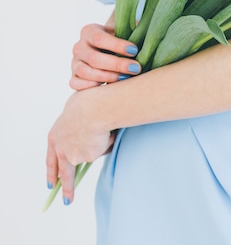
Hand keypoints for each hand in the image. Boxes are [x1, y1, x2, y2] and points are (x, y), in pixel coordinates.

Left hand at [46, 89, 114, 204]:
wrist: (94, 109)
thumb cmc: (86, 104)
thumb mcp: (76, 116)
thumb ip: (78, 131)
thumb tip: (91, 144)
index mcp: (54, 136)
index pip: (51, 159)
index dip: (52, 172)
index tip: (51, 184)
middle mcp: (61, 149)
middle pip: (64, 172)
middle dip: (66, 187)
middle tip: (66, 199)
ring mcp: (74, 155)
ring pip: (90, 155)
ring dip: (98, 146)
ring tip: (103, 130)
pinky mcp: (89, 157)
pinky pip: (103, 149)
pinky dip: (107, 142)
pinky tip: (107, 131)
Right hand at [71, 23, 140, 89]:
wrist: (106, 49)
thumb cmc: (119, 39)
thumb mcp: (122, 29)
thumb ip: (130, 26)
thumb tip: (140, 24)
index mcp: (89, 31)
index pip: (99, 38)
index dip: (117, 45)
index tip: (135, 50)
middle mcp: (79, 47)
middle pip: (94, 58)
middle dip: (117, 64)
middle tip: (136, 68)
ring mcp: (74, 62)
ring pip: (85, 72)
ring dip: (107, 77)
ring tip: (125, 78)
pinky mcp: (74, 77)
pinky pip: (75, 84)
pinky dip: (89, 86)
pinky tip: (107, 86)